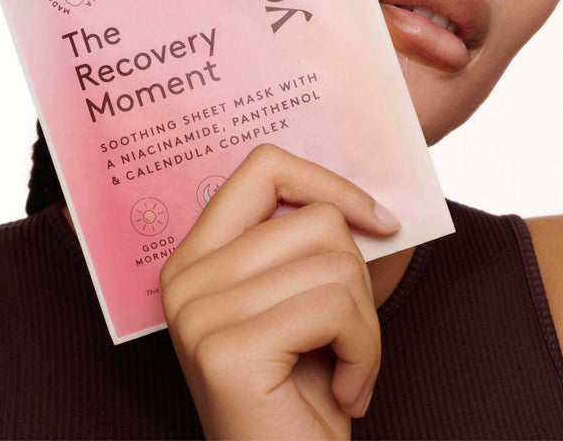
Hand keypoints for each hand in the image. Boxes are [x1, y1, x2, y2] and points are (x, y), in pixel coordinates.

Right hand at [160, 144, 400, 439]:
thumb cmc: (303, 396)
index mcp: (196, 256)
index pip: (265, 167)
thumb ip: (308, 243)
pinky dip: (363, 353)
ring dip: (365, 326)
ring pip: (334, 263)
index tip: (378, 222)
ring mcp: (198, 314)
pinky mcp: (226, 351)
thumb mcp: (299, 301)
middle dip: (360, 280)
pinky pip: (334, 308)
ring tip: (348, 370)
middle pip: (316, 219)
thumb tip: (367, 201)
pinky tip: (346, 394)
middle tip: (350, 338)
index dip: (329, 184)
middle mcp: (185, 279)